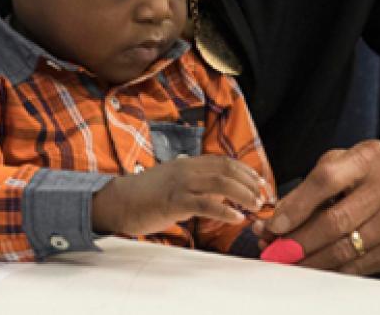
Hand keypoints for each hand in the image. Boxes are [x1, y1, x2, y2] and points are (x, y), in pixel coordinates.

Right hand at [91, 155, 267, 237]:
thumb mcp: (173, 184)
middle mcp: (186, 169)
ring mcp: (180, 184)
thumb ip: (194, 184)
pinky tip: (237, 218)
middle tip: (263, 197)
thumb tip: (217, 192)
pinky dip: (225, 211)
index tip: (260, 183)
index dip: (246, 171)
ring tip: (255, 206)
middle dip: (250, 182)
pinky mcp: (174, 201)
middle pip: (227, 169)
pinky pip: (205, 204)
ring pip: (221, 183)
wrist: (117, 202)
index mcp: (186, 163)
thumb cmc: (144, 196)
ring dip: (243, 194)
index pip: (223, 161)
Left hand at [260, 142, 379, 275]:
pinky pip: (362, 265)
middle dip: (298, 241)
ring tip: (289, 262)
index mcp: (370, 158)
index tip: (275, 225)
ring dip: (312, 260)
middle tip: (275, 250)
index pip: (326, 179)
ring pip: (347, 248)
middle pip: (335, 220)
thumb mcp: (353, 163)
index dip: (296, 205)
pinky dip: (335, 270)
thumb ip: (318, 182)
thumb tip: (282, 215)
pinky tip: (317, 268)